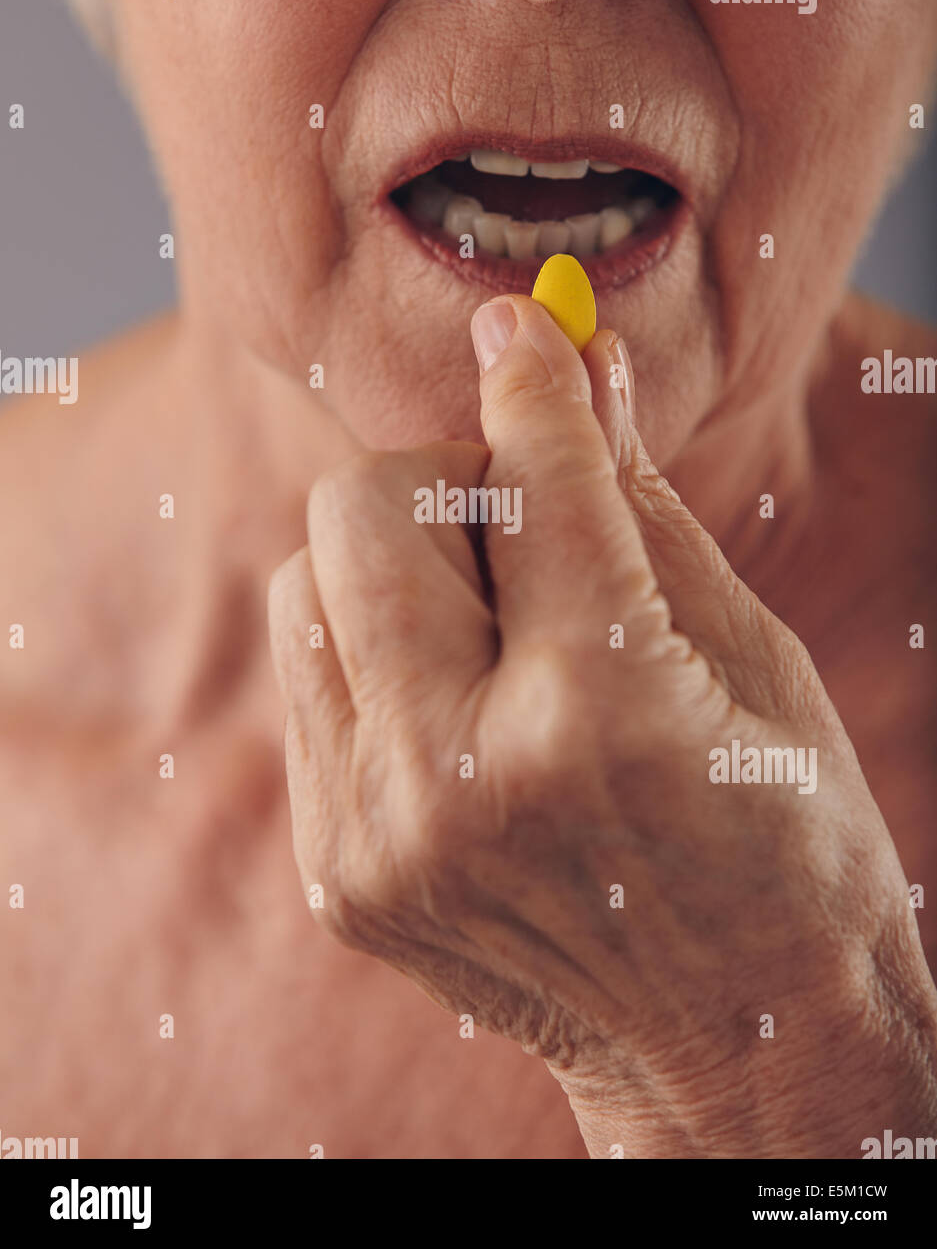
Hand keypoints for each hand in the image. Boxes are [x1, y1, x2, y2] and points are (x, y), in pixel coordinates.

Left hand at [268, 295, 936, 1156]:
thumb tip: (572, 360)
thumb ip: (636, 501)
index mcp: (600, 717)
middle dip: (446, 479)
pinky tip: (463, 701)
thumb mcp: (744, 658)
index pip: (534, 479)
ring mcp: (379, 839)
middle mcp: (461, 780)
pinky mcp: (338, 873)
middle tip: (526, 525)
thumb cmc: (778, 837)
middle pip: (362, 510)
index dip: (532, 380)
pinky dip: (377, 651)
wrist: (732, 1044)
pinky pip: (309, 680)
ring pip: (309, 583)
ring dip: (398, 565)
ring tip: (497, 625)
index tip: (524, 330)